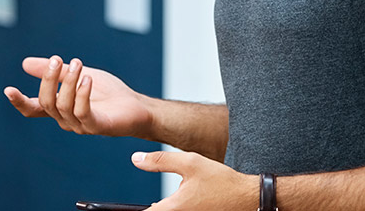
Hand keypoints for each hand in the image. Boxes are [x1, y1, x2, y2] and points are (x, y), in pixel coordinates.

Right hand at [4, 56, 153, 137]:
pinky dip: (82, 93)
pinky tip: (87, 79)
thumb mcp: (78, 74)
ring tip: (78, 64)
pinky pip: (82, 111)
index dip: (19, 102)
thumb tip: (25, 63)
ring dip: (68, 82)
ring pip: (62, 106)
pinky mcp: (96, 126)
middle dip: (49, 79)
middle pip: (46, 102)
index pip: (33, 109)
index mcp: (59, 108)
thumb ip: (55, 71)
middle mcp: (65, 120)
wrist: (136, 105)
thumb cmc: (108, 93)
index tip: (8, 89)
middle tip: (57, 59)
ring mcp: (79, 126)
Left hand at [131, 150, 255, 210]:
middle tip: (138, 203)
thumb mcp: (191, 163)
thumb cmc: (221, 180)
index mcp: (174, 208)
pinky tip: (176, 203)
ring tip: (159, 201)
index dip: (128, 209)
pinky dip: (173, 209)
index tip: (117, 205)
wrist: (247, 197)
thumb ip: (161, 160)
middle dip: (148, 208)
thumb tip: (135, 159)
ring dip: (161, 208)